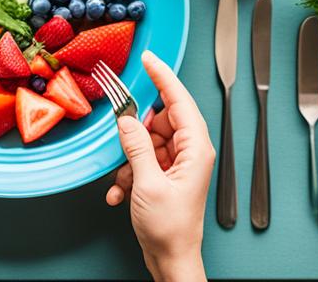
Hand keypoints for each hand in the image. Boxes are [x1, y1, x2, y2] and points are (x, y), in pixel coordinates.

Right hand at [106, 51, 214, 281]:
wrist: (171, 259)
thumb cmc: (170, 228)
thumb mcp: (147, 183)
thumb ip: (136, 147)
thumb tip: (126, 120)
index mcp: (196, 148)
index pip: (180, 100)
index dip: (163, 76)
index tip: (149, 58)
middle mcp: (190, 152)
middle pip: (160, 120)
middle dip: (137, 132)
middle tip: (124, 140)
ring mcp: (178, 163)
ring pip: (147, 140)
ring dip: (129, 159)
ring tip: (125, 180)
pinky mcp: (165, 175)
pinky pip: (143, 159)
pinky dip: (128, 173)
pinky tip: (122, 191)